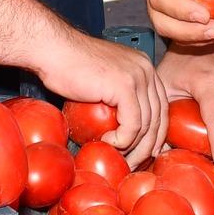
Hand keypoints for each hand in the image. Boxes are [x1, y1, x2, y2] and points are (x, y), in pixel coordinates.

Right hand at [35, 27, 167, 166]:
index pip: (160, 106)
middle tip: (134, 164)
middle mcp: (146, 69)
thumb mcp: (102, 81)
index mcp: (144, 67)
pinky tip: (108, 143)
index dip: (156, 133)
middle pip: (158, 117)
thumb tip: (124, 127)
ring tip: (119, 160)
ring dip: (134, 149)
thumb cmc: (68, 65)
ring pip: (147, 124)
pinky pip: (133, 124)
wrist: (52, 50)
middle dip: (148, 146)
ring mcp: (138, 76)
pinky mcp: (125, 85)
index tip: (146, 153)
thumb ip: (117, 97)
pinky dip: (123, 140)